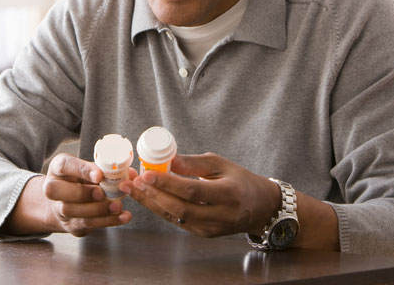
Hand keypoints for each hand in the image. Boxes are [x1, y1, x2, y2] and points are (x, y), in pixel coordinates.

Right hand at [3, 154, 132, 236]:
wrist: (67, 202)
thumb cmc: (81, 180)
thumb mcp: (88, 169)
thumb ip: (103, 169)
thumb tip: (127, 173)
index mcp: (58, 168)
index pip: (64, 165)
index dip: (81, 170)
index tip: (99, 175)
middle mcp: (53, 188)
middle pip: (55, 190)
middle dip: (81, 193)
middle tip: (101, 193)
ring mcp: (58, 208)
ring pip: (71, 211)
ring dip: (97, 209)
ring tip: (117, 206)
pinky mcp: (70, 224)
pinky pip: (86, 224)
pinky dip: (107, 220)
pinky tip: (122, 216)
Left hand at [119, 152, 279, 237]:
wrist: (260, 207)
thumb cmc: (239, 180)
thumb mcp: (220, 164)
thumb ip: (193, 163)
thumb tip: (166, 160)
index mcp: (228, 193)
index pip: (192, 191)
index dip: (167, 184)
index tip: (146, 173)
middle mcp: (221, 215)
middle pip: (180, 208)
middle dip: (153, 195)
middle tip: (133, 181)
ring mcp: (212, 228)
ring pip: (176, 218)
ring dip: (151, 203)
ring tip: (133, 188)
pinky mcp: (205, 234)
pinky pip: (178, 222)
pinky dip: (160, 209)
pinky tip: (147, 197)